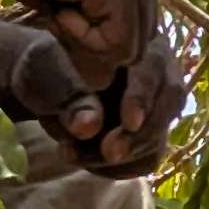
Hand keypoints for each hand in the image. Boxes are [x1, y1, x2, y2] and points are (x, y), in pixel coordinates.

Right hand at [0, 0, 162, 80]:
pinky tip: (59, 6)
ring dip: (91, 39)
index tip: (66, 5)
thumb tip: (113, 57)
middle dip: (100, 39)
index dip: (100, 32)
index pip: (139, 23)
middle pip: (141, 37)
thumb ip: (102, 8)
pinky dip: (83, 37)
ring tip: (60, 3)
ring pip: (131, 46)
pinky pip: (116, 43)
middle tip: (61, 9)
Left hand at [0, 14, 187, 176]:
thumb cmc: (42, 66)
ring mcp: (153, 104)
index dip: (144, 95)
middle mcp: (156, 71)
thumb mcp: (47, 69)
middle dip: (141, 132)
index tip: (127, 121)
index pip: (154, 67)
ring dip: (127, 154)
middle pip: (169, 102)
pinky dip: (121, 167)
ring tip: (79, 156)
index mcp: (137, 41)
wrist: (38, 84)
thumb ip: (70, 94)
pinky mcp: (144, 134)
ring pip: (160, 133)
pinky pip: (147, 156)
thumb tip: (89, 126)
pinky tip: (87, 162)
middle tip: (110, 152)